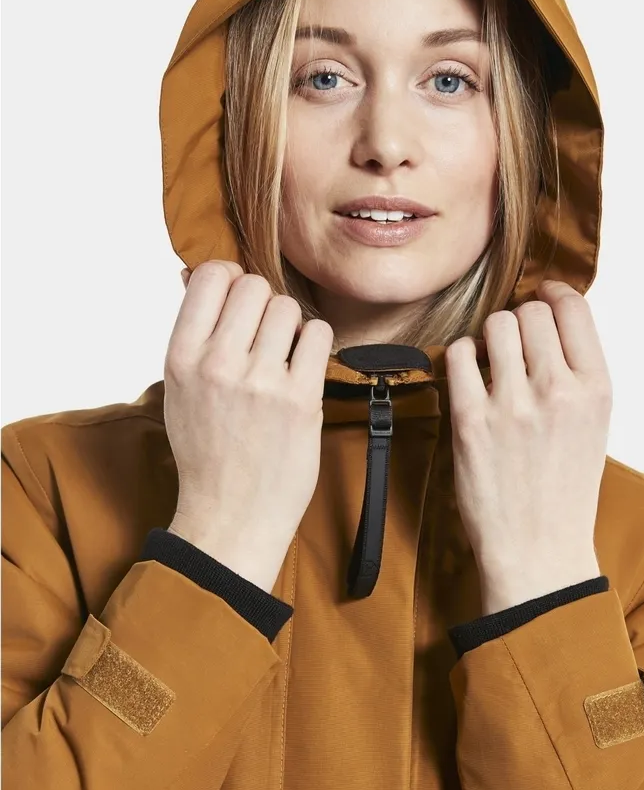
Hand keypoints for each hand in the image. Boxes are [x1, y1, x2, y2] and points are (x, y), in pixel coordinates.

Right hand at [164, 260, 333, 591]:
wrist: (231, 517)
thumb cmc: (207, 451)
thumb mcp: (180, 389)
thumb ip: (192, 334)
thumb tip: (195, 273)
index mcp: (180, 358)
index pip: (210, 276)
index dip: (230, 279)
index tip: (238, 301)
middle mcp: (217, 364)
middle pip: (254, 285)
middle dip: (263, 304)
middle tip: (264, 336)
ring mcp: (261, 382)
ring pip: (288, 308)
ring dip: (291, 326)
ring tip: (283, 357)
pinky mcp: (300, 400)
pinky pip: (318, 334)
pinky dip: (315, 344)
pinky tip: (303, 368)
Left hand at [444, 279, 611, 614]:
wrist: (539, 552)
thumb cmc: (566, 490)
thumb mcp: (594, 425)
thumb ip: (576, 373)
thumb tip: (548, 319)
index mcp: (597, 390)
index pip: (574, 309)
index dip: (554, 294)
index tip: (543, 298)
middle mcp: (558, 391)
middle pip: (531, 312)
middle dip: (521, 320)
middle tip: (515, 345)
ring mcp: (513, 405)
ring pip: (496, 325)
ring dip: (491, 337)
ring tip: (493, 362)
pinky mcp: (471, 421)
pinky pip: (460, 355)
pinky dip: (463, 358)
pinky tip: (470, 378)